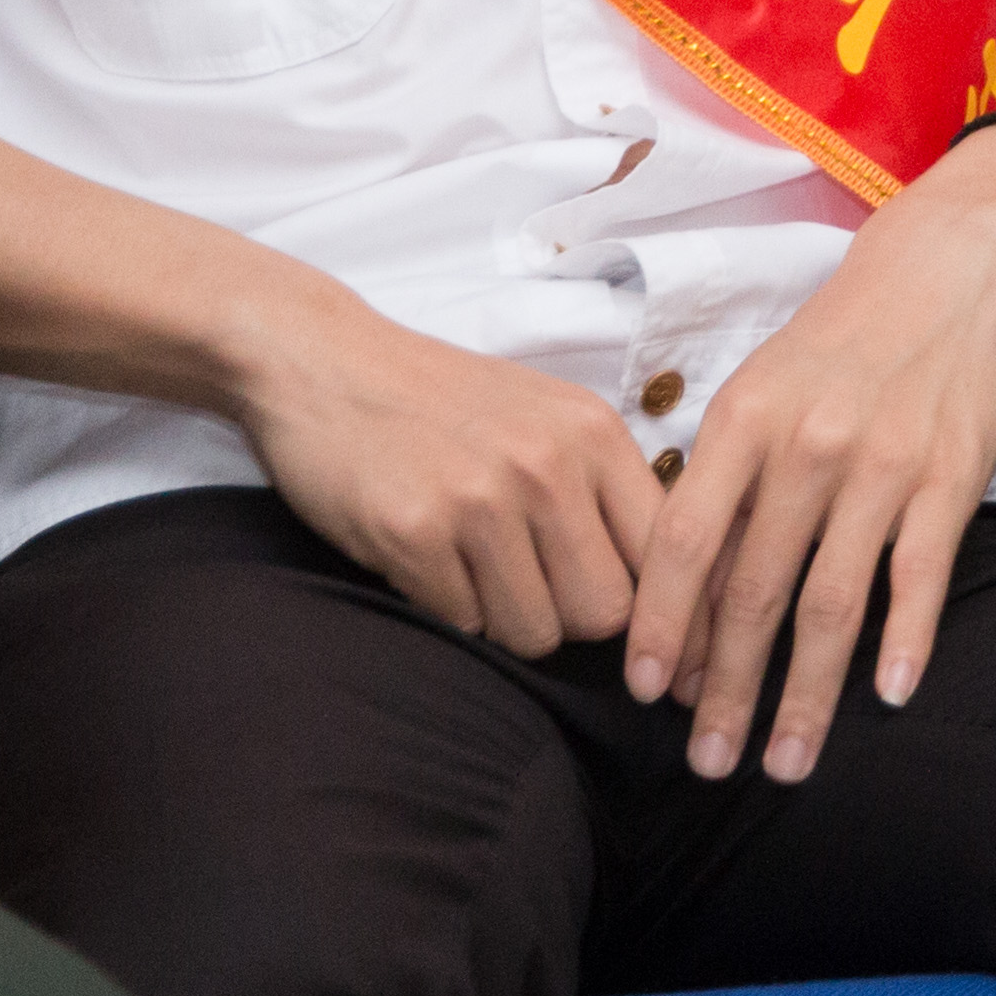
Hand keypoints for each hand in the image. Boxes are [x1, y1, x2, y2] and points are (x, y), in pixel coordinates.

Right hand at [235, 282, 657, 654]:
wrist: (328, 363)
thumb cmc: (446, 402)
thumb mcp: (550, 418)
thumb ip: (605, 487)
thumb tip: (667, 581)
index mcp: (594, 434)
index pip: (666, 552)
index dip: (657, 604)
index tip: (640, 629)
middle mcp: (548, 466)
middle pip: (605, 611)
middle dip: (572, 620)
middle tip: (535, 592)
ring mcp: (481, 501)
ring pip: (535, 632)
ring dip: (507, 623)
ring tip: (477, 574)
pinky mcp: (413, 533)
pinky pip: (463, 625)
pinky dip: (449, 612)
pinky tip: (429, 564)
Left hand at [617, 134, 995, 781]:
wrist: (937, 274)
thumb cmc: (830, 349)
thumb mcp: (752, 396)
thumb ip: (717, 488)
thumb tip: (677, 602)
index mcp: (743, 425)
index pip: (684, 546)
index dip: (661, 628)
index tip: (647, 697)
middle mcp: (806, 449)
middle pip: (754, 594)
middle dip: (726, 692)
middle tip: (707, 765)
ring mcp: (882, 466)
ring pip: (832, 603)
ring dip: (806, 695)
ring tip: (787, 762)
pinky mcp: (950, 478)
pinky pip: (921, 575)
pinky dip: (905, 641)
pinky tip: (890, 696)